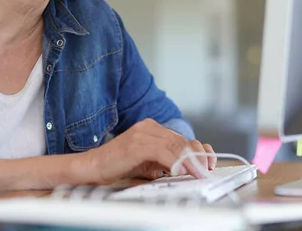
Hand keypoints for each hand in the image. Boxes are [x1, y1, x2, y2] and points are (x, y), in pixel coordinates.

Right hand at [81, 119, 215, 184]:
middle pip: (182, 140)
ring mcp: (143, 132)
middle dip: (197, 157)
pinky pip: (164, 151)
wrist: (92, 167)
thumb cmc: (118, 166)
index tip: (209, 163)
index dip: (198, 151)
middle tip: (207, 171)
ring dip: (190, 161)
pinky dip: (176, 162)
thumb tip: (189, 169)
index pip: (182, 138)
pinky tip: (182, 172)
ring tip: (200, 174)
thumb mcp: (147, 164)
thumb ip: (166, 162)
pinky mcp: (138, 143)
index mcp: (152, 129)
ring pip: (176, 145)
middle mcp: (149, 126)